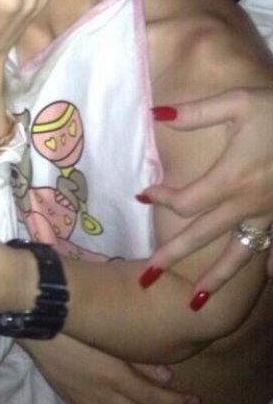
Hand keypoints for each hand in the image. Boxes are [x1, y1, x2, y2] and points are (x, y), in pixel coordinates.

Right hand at [26, 336, 198, 403]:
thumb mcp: (111, 338)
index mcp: (118, 378)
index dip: (178, 401)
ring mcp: (87, 402)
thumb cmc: (76, 323)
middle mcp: (106, 396)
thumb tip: (167, 376)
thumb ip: (140, 359)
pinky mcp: (72, 402)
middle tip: (169, 397)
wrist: (39, 325)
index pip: (156, 398)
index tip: (194, 400)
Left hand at [141, 88, 272, 289]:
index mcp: (231, 179)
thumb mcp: (238, 102)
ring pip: (240, 255)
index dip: (160, 200)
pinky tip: (268, 279)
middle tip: (146, 278)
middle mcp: (249, 205)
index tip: (144, 195)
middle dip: (172, 257)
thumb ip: (196, 113)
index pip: (185, 202)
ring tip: (195, 302)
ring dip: (216, 279)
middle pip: (202, 237)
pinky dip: (272, 264)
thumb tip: (156, 114)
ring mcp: (272, 215)